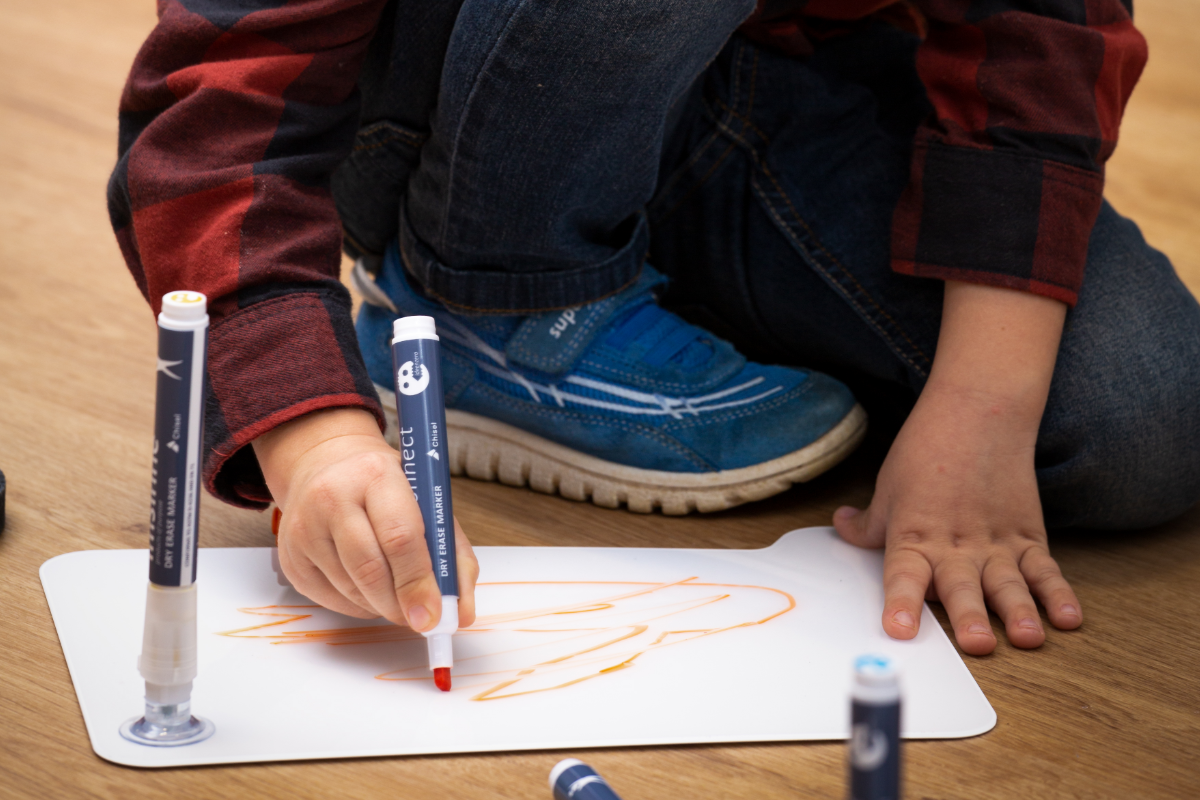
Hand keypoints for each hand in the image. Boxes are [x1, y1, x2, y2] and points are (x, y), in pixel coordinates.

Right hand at [252, 407, 478, 631]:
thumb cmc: (388, 489)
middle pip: (370, 569)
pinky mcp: (290, 556)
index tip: (434, 616)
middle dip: (401, 605)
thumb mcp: (429, 504)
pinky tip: (370, 589)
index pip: (400, 537)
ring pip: (350, 589)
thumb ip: (453, 557)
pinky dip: (359, 606)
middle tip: (421, 619)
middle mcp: (332, 497)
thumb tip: (461, 613)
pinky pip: (331, 599)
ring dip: (382, 606)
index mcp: (376, 475)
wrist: (326, 466)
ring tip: (398, 595)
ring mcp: (303, 527)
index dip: (418, 583)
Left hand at [834, 281, 1081, 654]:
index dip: (902, 603)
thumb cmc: (927, 448)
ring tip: (1029, 637)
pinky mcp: (1028, 536)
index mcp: (914, 535)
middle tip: (977, 644)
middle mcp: (955, 544)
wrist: (979, 411)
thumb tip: (844, 527)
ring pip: (1008, 584)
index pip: (904, 576)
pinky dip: (1058, 594)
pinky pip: (1044, 569)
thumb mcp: (888, 486)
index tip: (900, 630)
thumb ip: (870, 522)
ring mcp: (996, 542)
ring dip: (1019, 611)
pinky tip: (1069, 618)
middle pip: (961, 586)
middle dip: (969, 617)